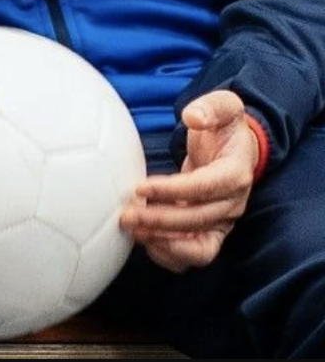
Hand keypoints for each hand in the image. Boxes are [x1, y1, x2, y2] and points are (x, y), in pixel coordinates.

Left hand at [121, 89, 259, 271]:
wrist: (235, 149)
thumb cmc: (224, 128)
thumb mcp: (224, 107)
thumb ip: (211, 107)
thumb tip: (193, 116)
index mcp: (235, 174)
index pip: (204, 188)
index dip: (173, 191)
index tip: (140, 187)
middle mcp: (232, 204)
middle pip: (198, 221)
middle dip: (160, 221)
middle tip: (125, 214)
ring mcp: (222, 222)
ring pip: (199, 248)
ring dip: (164, 244)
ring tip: (132, 231)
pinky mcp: (209, 232)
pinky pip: (193, 254)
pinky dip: (169, 254)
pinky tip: (143, 241)